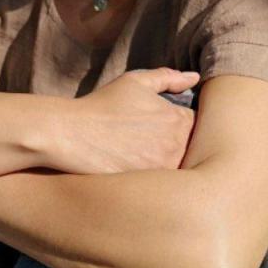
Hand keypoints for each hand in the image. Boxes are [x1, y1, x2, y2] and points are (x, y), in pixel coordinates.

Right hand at [46, 68, 198, 175]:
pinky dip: (155, 184)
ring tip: (142, 159)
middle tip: (151, 146)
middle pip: (190, 152)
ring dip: (167, 166)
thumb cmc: (103, 105)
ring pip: (178, 171)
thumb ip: (168, 78)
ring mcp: (163, 170)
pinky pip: (162, 189)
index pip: (197, 128)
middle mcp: (176, 146)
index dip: (181, 128)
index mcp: (177, 119)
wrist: (71, 134)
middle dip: (176, 148)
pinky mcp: (148, 190)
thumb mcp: (136, 82)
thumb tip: (195, 78)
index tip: (164, 129)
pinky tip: (136, 173)